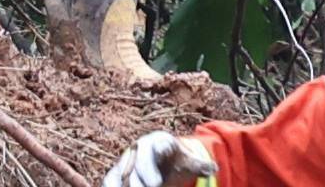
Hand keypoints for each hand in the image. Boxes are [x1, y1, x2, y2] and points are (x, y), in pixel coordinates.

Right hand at [102, 135, 218, 186]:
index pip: (151, 150)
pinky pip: (111, 180)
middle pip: (135, 163)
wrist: (163, 160)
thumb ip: (199, 165)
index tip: (157, 183)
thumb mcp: (188, 162)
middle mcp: (138, 148)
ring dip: (126, 185)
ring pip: (120, 173)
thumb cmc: (177, 161)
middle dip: (139, 179)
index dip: (151, 166)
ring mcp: (126, 159)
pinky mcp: (118, 171)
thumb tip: (214, 167)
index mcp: (156, 141)